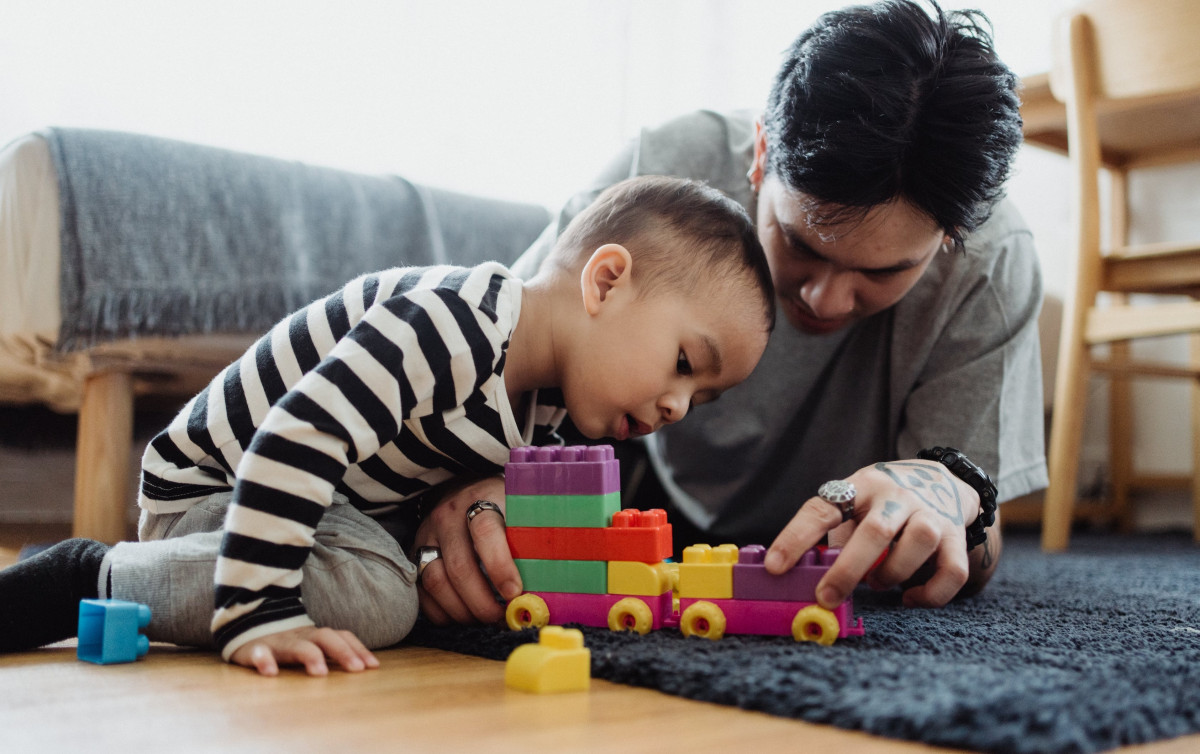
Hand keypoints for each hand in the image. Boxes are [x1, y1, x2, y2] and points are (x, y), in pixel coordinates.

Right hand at [229, 625, 379, 676]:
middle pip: (324, 637)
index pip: (341, 637)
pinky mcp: (254, 649)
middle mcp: (300, 636)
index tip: (373, 666)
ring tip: (321, 672)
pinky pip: (259, 653)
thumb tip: (366, 667)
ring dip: (310, 656)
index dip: (358, 649)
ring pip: (295, 646)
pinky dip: (264, 661)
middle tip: (357, 669)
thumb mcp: (310, 645)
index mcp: (314, 636)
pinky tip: (270, 673)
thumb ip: (332, 652)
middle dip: (342, 652)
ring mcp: (278, 642)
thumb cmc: (286, 643)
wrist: (245, 626)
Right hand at [413, 475, 521, 624]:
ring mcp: (427, 536)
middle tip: (502, 617)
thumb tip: (547, 583)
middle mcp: (448, 516)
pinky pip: (422, 592)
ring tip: (484, 618)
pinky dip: (442, 612)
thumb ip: (532, 538)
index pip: (485, 531)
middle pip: (459, 566)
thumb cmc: (502, 506)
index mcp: (481, 500)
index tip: (515, 593)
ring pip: (436, 581)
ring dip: (462, 610)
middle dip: (482, 601)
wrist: (464, 490)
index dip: (500, 566)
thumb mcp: (520, 509)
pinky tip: (464, 615)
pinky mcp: (415, 554)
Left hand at [764, 459, 992, 608]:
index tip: (775, 567)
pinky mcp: (957, 536)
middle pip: (876, 531)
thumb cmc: (884, 502)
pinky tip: (909, 598)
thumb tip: (804, 578)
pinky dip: (930, 593)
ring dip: (892, 573)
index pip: (822, 509)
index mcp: (861, 486)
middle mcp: (897, 495)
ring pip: (919, 543)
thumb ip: (836, 536)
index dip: (795, 538)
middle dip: (848, 570)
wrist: (944, 480)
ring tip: (877, 583)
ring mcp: (932, 513)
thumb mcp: (855, 503)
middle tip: (826, 597)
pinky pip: (952, 570)